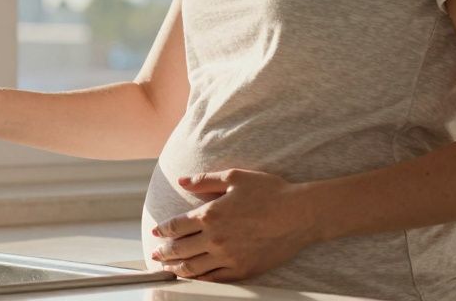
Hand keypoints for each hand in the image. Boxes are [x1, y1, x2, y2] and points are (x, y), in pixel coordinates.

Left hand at [150, 169, 318, 281]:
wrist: (300, 214)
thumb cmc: (270, 192)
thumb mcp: (235, 177)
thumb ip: (204, 180)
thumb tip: (181, 181)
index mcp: (210, 214)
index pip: (176, 226)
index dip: (163, 230)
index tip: (156, 232)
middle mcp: (215, 238)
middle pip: (180, 250)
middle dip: (164, 253)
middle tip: (155, 255)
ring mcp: (228, 257)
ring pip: (193, 267)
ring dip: (176, 269)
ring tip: (168, 269)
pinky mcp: (242, 270)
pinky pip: (214, 279)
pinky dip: (199, 279)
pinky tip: (193, 278)